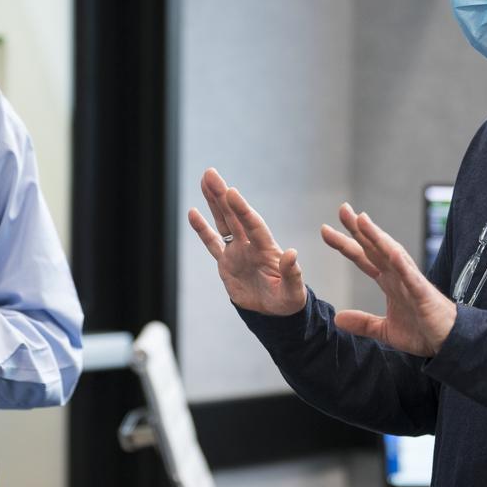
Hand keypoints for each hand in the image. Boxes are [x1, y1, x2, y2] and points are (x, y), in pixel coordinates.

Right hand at [187, 168, 307, 315]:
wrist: (274, 312)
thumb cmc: (288, 301)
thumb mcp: (293, 291)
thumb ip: (292, 273)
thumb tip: (292, 254)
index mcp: (266, 249)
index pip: (253, 225)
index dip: (242, 209)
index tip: (231, 192)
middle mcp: (250, 245)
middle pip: (234, 216)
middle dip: (222, 195)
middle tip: (210, 173)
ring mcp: (237, 252)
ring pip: (223, 222)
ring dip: (214, 201)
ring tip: (205, 180)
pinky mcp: (226, 263)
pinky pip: (212, 243)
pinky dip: (202, 229)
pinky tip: (193, 213)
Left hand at [320, 203, 456, 356]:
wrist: (449, 343)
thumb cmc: (422, 331)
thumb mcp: (385, 330)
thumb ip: (363, 322)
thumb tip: (338, 318)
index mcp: (388, 281)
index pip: (363, 257)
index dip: (345, 243)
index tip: (326, 230)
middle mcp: (398, 275)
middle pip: (374, 248)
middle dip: (358, 229)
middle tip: (342, 208)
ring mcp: (411, 282)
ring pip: (392, 254)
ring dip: (377, 237)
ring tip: (362, 220)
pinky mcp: (423, 295)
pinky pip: (412, 278)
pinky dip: (402, 265)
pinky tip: (392, 253)